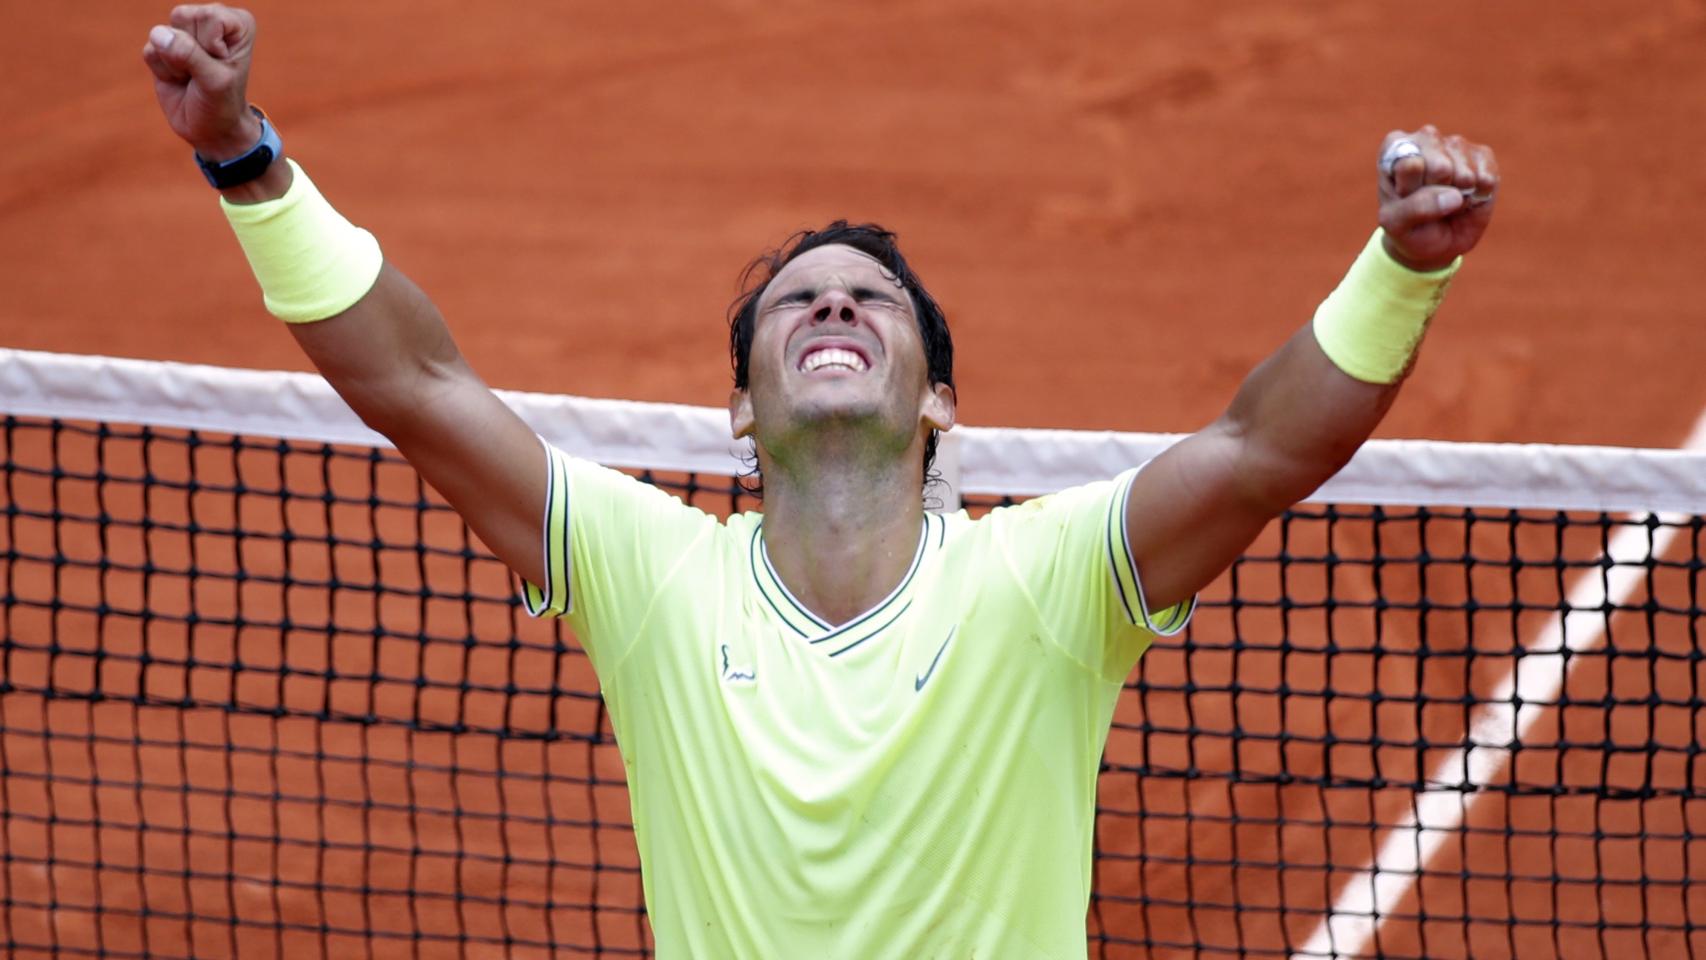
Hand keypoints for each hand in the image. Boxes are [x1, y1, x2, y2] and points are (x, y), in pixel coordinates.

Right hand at [141, 4, 259, 161]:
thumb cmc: (222, 103)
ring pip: (161, 32)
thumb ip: (190, 55)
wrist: (210, 129)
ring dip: (174, 63)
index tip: (221, 65)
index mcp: (236, 23)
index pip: (209, 16)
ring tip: (191, 76)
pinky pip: (150, 51)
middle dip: (190, 52)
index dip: (210, 46)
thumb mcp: (215, 82)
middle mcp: (211, 21)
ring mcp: (185, 32)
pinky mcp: (162, 47)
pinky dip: (162, 71)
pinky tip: (178, 79)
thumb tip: (158, 34)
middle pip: (182, 17)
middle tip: (203, 72)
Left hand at [1376, 125, 1498, 271]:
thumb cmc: (1408, 226)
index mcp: (1395, 146)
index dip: (1410, 190)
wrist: (1433, 242)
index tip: (1403, 196)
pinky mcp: (1483, 156)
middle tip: (1428, 199)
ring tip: (1445, 199)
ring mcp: (1456, 144)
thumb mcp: (1396, 224)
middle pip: (1440, 167)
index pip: (1409, 164)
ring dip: (1457, 197)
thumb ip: (1416, 207)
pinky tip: (1466, 196)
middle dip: (1436, 192)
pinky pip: (1486, 178)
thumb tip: (1455, 196)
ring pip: (1465, 174)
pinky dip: (1477, 197)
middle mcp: (1426, 138)